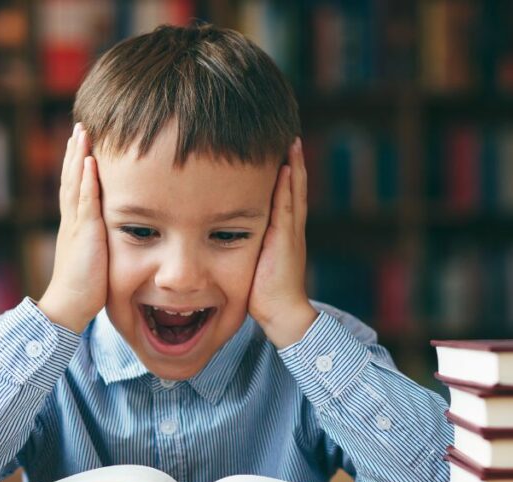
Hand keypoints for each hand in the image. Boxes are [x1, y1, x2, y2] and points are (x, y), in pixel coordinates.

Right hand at [38, 124, 107, 332]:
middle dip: (75, 151)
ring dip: (77, 156)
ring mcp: (76, 224)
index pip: (76, 186)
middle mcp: (72, 219)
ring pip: (74, 183)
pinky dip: (85, 180)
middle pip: (71, 177)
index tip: (82, 141)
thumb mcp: (97, 255)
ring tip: (81, 132)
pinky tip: (88, 161)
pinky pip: (85, 202)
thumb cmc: (86, 286)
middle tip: (79, 126)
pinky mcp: (84, 233)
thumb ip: (103, 240)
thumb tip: (119, 231)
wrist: (69, 305)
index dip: (77, 163)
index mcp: (76, 223)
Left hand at [249, 138, 317, 347]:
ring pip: (293, 191)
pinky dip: (288, 185)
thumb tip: (220, 233)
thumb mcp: (251, 260)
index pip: (284, 193)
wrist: (282, 314)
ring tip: (291, 141)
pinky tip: (285, 166)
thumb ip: (242, 244)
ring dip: (293, 165)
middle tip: (289, 135)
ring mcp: (290, 231)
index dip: (284, 171)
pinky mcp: (285, 239)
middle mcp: (290, 227)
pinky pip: (286, 206)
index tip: (279, 149)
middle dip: (292, 161)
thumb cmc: (262, 293)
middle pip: (293, 186)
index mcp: (282, 231)